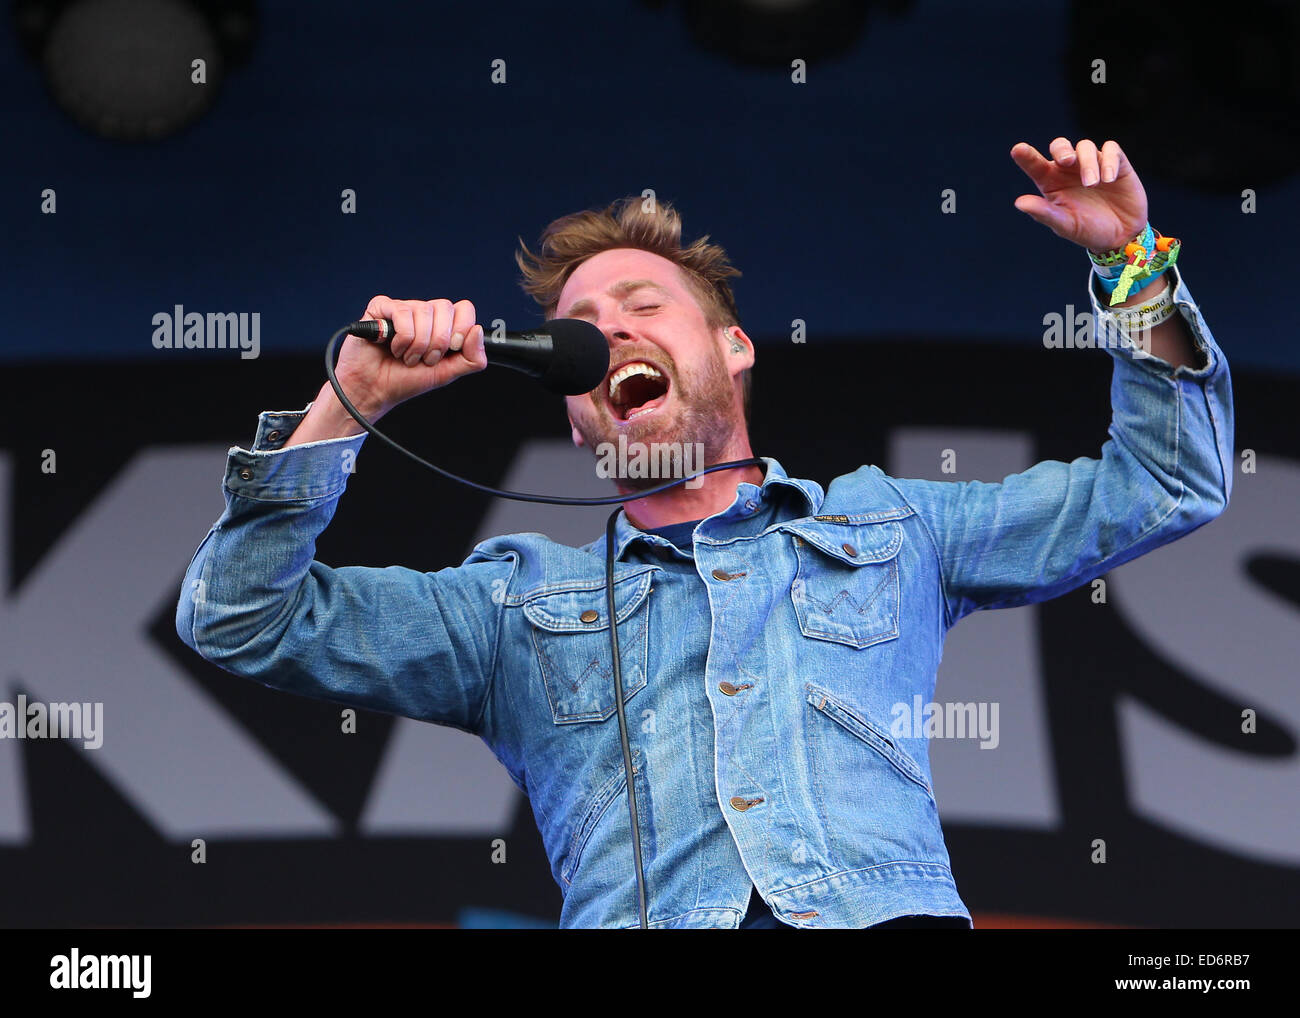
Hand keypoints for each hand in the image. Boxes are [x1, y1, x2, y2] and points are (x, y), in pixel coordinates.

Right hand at [335, 296, 488, 417]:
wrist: (373, 390)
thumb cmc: (405, 380)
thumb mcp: (446, 373)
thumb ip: (471, 358)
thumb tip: (477, 331)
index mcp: (441, 325)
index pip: (464, 309)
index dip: (461, 329)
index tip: (452, 349)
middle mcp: (423, 313)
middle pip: (445, 307)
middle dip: (438, 341)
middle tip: (426, 358)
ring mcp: (402, 308)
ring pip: (424, 311)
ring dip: (417, 344)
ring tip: (406, 357)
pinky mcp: (380, 308)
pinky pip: (402, 312)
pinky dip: (402, 338)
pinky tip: (392, 347)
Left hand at [1010, 137, 1148, 253]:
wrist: (1121, 235)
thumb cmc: (1087, 230)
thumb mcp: (1065, 225)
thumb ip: (1044, 213)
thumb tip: (1019, 203)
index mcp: (1051, 182)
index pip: (1035, 165)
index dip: (1026, 156)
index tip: (1018, 149)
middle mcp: (1069, 169)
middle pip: (1060, 146)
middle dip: (1062, 150)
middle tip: (1067, 161)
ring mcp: (1092, 163)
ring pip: (1085, 147)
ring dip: (1088, 163)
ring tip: (1092, 183)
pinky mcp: (1116, 163)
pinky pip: (1111, 149)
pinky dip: (1109, 161)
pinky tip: (1108, 179)